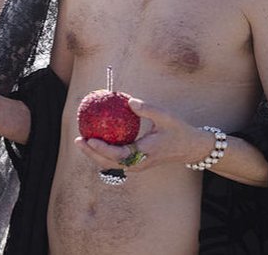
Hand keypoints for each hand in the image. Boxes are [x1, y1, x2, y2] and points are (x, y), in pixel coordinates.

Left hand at [75, 98, 211, 170]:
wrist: (190, 148)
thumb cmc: (177, 130)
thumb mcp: (165, 116)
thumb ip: (147, 109)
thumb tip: (128, 100)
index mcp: (144, 154)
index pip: (119, 155)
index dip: (102, 149)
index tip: (89, 139)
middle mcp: (138, 164)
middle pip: (109, 163)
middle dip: (91, 154)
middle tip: (78, 140)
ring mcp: (137, 166)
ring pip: (111, 163)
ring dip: (95, 154)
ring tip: (81, 140)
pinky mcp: (136, 163)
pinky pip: (117, 159)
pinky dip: (104, 151)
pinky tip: (96, 138)